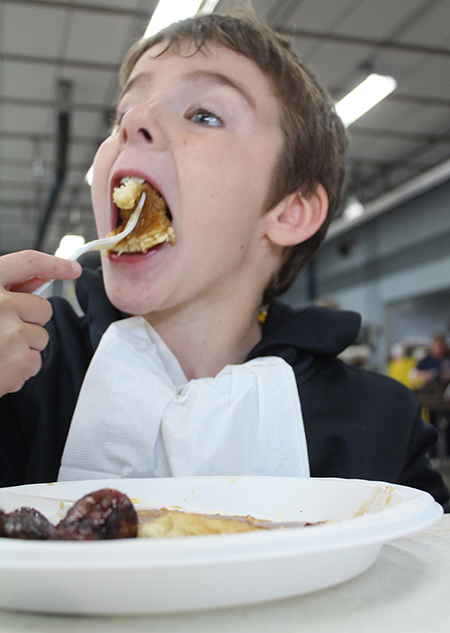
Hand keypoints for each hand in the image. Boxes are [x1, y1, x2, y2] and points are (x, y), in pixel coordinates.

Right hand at [0, 250, 81, 396]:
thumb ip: (5, 291)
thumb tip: (38, 281)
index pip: (27, 262)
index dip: (54, 264)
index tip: (72, 268)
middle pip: (42, 308)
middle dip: (30, 323)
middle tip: (3, 334)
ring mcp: (10, 331)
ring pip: (41, 337)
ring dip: (24, 349)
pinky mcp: (18, 358)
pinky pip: (36, 361)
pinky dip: (20, 370)